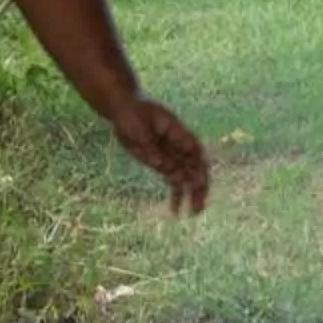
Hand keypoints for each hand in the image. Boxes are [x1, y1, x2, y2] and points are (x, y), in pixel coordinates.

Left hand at [110, 96, 210, 214]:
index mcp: (178, 132)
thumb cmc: (132, 113)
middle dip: (198, 188)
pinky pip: (172, 180)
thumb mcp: (138, 128)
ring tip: (191, 214)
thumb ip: (150, 146)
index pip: (194, 151)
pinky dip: (175, 194)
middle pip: (195, 168)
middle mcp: (179, 145)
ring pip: (186, 177)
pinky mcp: (162, 161)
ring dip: (190, 195)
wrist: (123, 108)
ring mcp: (172, 154)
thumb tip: (162, 166)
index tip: (198, 184)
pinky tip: (175, 209)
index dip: (198, 167)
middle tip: (198, 208)